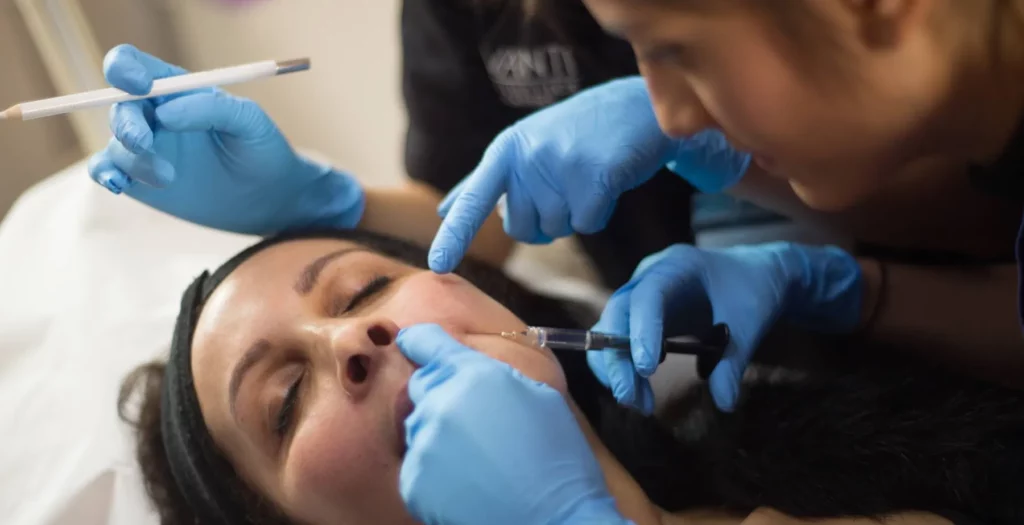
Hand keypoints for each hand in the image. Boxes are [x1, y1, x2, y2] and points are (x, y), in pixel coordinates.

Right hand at [86, 44, 363, 234]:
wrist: (270, 199)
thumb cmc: (263, 151)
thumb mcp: (250, 122)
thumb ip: (211, 108)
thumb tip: (164, 113)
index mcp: (177, 89)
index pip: (135, 66)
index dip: (125, 68)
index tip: (138, 85)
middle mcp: (154, 114)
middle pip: (119, 106)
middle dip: (126, 123)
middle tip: (144, 143)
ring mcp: (145, 148)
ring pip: (117, 143)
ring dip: (135, 160)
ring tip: (169, 179)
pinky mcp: (140, 180)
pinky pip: (106, 169)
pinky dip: (103, 173)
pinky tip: (118, 186)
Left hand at [397, 324, 631, 524]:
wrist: (553, 518)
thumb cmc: (557, 458)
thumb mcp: (538, 396)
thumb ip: (494, 376)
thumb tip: (470, 370)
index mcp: (473, 374)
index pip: (426, 341)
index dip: (420, 342)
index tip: (413, 343)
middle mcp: (441, 402)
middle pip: (421, 386)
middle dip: (440, 397)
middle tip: (474, 425)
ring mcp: (424, 442)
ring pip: (418, 427)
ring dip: (438, 436)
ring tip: (477, 461)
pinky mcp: (414, 480)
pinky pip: (416, 466)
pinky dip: (434, 473)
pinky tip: (468, 483)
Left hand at [428, 75, 750, 272]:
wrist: (635, 107)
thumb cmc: (575, 133)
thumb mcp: (524, 146)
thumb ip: (486, 181)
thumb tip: (445, 209)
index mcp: (505, 151)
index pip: (473, 199)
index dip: (454, 235)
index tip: (438, 266)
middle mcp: (527, 157)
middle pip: (523, 230)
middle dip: (545, 220)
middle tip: (565, 183)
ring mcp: (560, 167)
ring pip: (558, 229)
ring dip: (576, 214)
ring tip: (587, 176)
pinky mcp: (595, 178)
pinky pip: (588, 224)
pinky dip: (600, 212)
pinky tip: (607, 182)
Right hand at [588, 242, 861, 411]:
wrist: (754, 275)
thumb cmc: (752, 290)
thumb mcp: (751, 322)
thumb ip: (733, 360)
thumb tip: (724, 403)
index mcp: (678, 266)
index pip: (649, 296)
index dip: (642, 330)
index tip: (647, 370)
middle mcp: (649, 278)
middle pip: (618, 315)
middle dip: (618, 359)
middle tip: (629, 398)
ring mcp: (640, 297)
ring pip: (611, 331)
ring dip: (618, 370)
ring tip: (641, 405)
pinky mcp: (640, 317)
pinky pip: (619, 342)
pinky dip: (624, 369)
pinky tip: (641, 394)